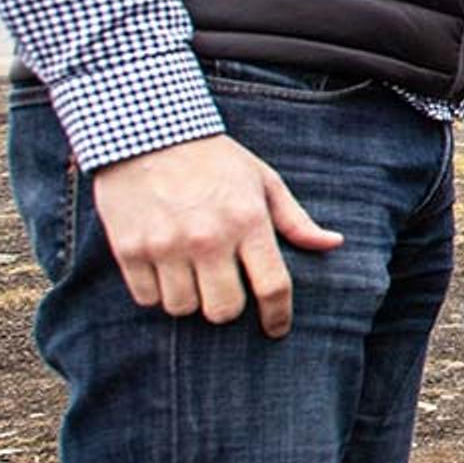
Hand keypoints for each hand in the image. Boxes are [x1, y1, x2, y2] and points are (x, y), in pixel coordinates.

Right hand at [88, 135, 341, 338]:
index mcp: (247, 221)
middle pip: (225, 310)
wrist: (145, 133)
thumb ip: (295, 219)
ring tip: (189, 273)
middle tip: (223, 290)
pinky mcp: (130, 249)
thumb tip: (333, 243)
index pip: (273, 286)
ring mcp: (166, 245)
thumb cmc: (212, 159)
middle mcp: (208, 238)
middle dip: (228, 308)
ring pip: (183, 308)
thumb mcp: (261, 179)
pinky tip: (161, 269)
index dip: (278, 316)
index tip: (276, 328)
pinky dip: (156, 292)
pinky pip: (148, 298)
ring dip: (190, 299)